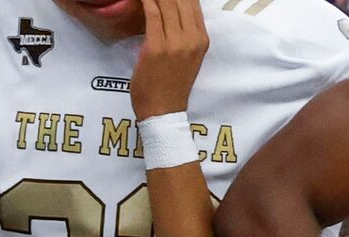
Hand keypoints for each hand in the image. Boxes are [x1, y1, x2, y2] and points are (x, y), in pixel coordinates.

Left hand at [129, 0, 208, 118]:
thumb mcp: (187, 57)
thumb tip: (170, 11)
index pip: (193, 3)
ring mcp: (176, 42)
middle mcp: (193, 38)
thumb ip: (184, 35)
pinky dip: (145, 1)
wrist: (163, 112)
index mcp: (202, 39)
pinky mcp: (157, 46)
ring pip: (167, 2)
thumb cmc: (172, 86)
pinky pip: (152, 13)